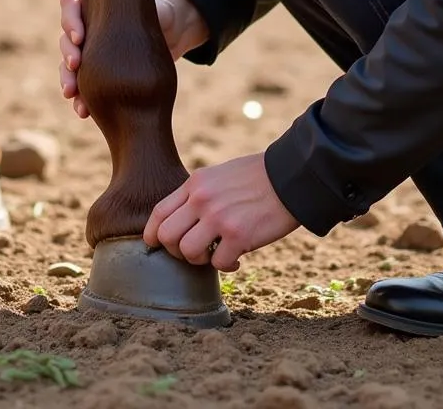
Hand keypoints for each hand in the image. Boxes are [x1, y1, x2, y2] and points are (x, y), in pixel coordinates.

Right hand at [58, 0, 208, 118]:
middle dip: (67, 52)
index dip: (70, 20)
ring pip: (67, 64)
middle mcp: (84, 27)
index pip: (71, 4)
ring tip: (71, 93)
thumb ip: (156, 11)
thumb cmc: (159, 17)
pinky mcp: (94, 73)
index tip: (79, 37)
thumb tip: (160, 18)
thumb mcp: (159, 10)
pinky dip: (79, 99)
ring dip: (66, 78)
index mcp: (93, 4)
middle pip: (66, 37)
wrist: (167, 39)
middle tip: (75, 64)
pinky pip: (79, 86)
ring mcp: (86, 51)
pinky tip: (83, 111)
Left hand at [143, 153, 299, 271]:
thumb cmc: (256, 177)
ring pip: (188, 253)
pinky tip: (236, 260)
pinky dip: (226, 267)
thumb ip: (198, 195)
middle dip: (176, 251)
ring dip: (199, 261)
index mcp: (195, 184)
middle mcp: (202, 199)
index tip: (155, 245)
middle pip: (167, 236)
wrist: (290, 177)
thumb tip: (182, 222)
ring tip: (214, 255)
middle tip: (194, 252)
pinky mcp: (239, 235)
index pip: (158, 212)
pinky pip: (218, 264)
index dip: (152, 234)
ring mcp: (219, 217)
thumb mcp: (218, 176)